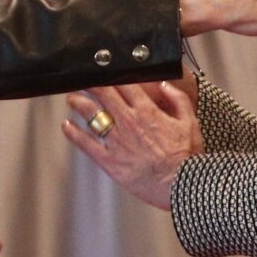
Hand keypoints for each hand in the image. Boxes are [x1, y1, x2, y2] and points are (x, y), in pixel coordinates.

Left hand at [62, 81, 202, 209]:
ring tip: (72, 99)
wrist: (181, 185)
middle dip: (90, 85)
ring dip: (79, 104)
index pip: (124, 85)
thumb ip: (178, 100)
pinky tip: (67, 126)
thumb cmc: (188, 156)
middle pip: (103, 95)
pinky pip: (86, 144)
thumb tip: (165, 84)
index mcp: (147, 111)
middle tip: (83, 81)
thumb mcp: (190, 122)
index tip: (104, 71)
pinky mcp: (110, 161)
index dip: (112, 75)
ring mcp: (117, 141)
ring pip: (91, 115)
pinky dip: (74, 133)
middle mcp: (129, 122)